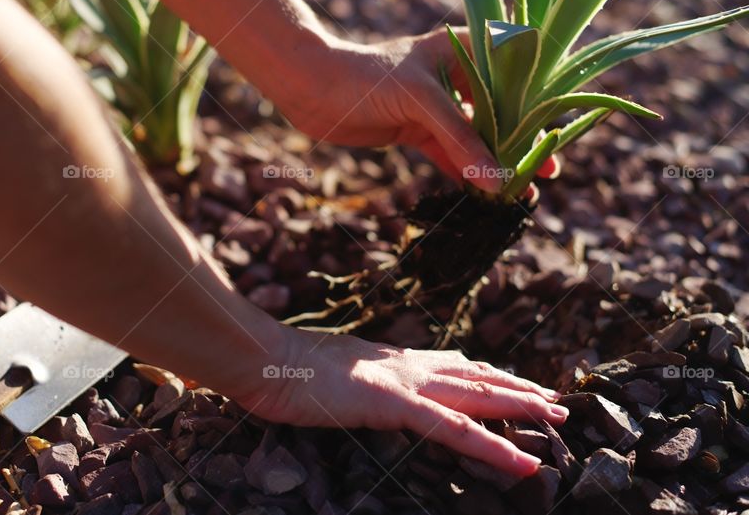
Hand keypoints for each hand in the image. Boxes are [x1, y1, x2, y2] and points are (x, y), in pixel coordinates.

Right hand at [235, 328, 566, 475]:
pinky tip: (520, 462)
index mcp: (390, 359)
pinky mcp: (392, 403)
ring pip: (475, 396)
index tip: (516, 380)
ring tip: (558, 418)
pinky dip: (490, 446)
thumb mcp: (329, 370)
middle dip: (518, 388)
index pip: (451, 365)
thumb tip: (363, 385)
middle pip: (474, 376)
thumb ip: (356, 376)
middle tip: (557, 400)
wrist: (262, 357)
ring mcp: (402, 383)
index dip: (487, 374)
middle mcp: (405, 365)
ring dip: (520, 407)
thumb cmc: (283, 368)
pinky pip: (452, 429)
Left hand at [276, 28, 558, 193]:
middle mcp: (456, 74)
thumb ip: (460, 140)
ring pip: (475, 136)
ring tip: (523, 192)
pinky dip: (466, 172)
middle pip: (500, 111)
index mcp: (464, 48)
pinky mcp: (417, 128)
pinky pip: (450, 153)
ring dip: (496, 163)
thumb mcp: (422, 101)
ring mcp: (436, 104)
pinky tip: (487, 194)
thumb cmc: (368, 77)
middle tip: (548, 172)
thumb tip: (496, 182)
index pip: (515, 74)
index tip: (559, 134)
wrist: (312, 89)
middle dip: (522, 142)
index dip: (538, 105)